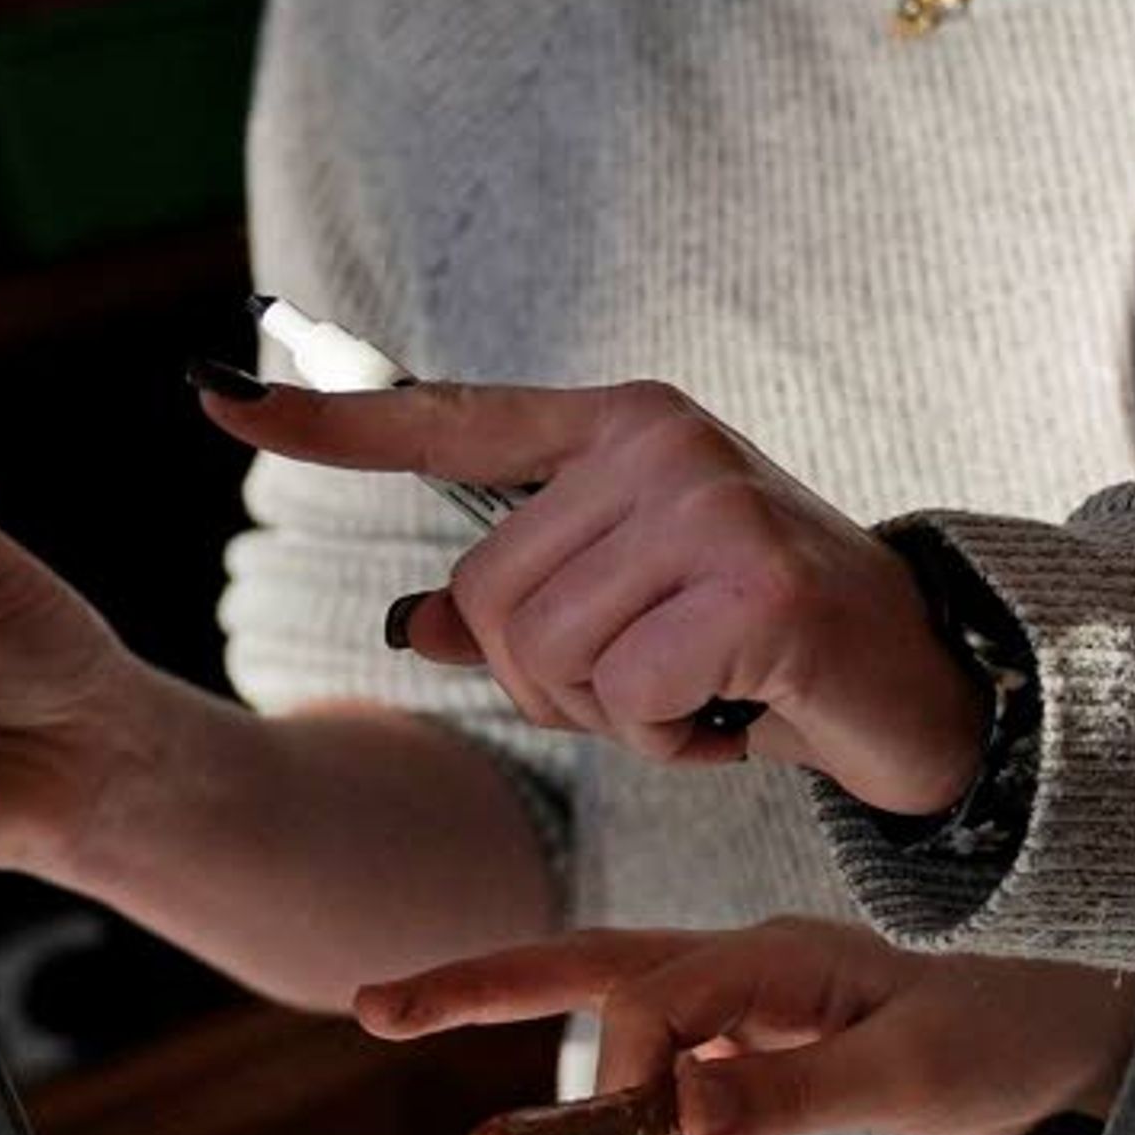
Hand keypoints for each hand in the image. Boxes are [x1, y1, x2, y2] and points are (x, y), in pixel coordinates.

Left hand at [199, 378, 991, 812]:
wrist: (924, 685)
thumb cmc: (766, 652)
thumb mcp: (636, 615)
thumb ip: (527, 610)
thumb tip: (410, 623)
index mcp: (624, 427)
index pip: (451, 421)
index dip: (328, 420)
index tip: (210, 392)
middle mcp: (661, 444)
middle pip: (489, 605)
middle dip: (555, 684)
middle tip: (660, 683)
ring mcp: (712, 506)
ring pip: (548, 660)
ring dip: (616, 718)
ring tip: (705, 692)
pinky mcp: (755, 588)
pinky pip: (626, 701)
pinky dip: (671, 742)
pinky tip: (738, 715)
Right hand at [353, 917, 1134, 1134]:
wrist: (1080, 1039)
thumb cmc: (1006, 1033)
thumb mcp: (914, 1074)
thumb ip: (794, 1091)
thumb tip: (679, 1114)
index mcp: (774, 954)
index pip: (648, 998)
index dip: (620, 1083)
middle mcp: (746, 978)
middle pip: (592, 989)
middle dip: (483, 1002)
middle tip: (372, 1007)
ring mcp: (752, 1029)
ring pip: (652, 1112)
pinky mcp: (771, 1082)